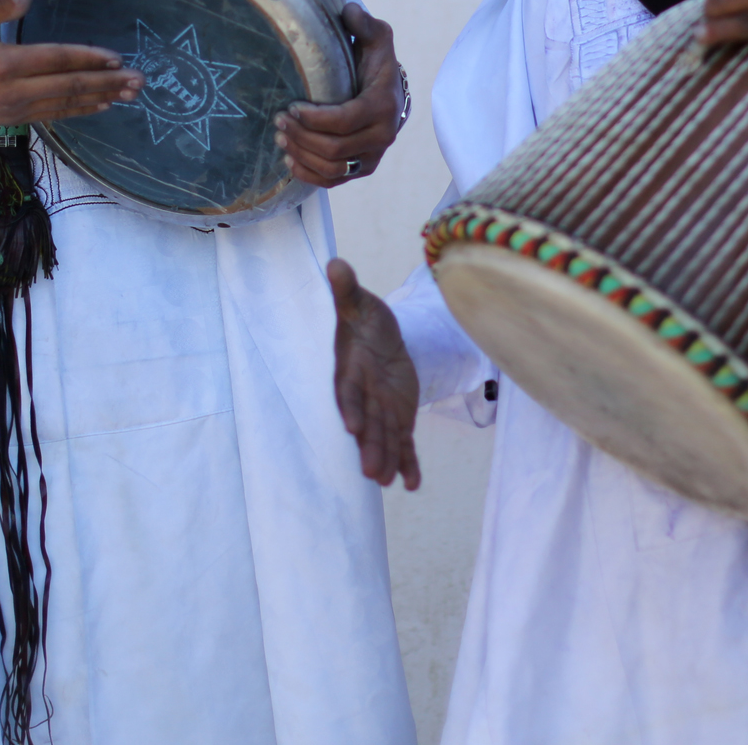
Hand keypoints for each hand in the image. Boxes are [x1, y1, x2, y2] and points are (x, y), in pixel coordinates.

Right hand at [0, 0, 143, 124]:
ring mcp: (12, 110)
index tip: (116, 58)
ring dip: (99, 99)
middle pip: (68, 87)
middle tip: (138, 81)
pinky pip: (51, 115)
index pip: (56, 61)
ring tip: (128, 96)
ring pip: (64, 105)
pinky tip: (96, 107)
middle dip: (106, 84)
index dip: (88, 59)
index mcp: (2, 64)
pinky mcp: (9, 119)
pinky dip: (77, 111)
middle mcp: (12, 92)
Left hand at [278, 4, 401, 186]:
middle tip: (278, 119)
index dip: (314, 118)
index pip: (345, 120)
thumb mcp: (376, 38)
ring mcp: (372, 157)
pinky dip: (309, 175)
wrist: (391, 93)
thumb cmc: (377, 62)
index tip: (291, 106)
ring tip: (279, 136)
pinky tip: (289, 160)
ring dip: (301, 155)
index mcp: (383, 106)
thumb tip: (349, 11)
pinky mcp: (361, 169)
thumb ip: (364, 24)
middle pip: (334, 148)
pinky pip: (333, 181)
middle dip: (301, 135)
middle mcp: (382, 136)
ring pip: (332, 168)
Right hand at [328, 258, 420, 489]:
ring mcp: (381, 409)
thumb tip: (335, 264)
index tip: (351, 424)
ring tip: (386, 483)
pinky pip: (403, 442)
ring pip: (384, 437)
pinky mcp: (397, 417)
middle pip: (366, 422)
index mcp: (349, 368)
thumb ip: (346, 290)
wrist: (379, 335)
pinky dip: (407, 463)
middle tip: (369, 471)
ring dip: (385, 459)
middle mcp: (363, 394)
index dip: (350, 406)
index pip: (348, 390)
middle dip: (368, 445)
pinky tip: (412, 484)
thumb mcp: (358, 302)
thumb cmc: (362, 316)